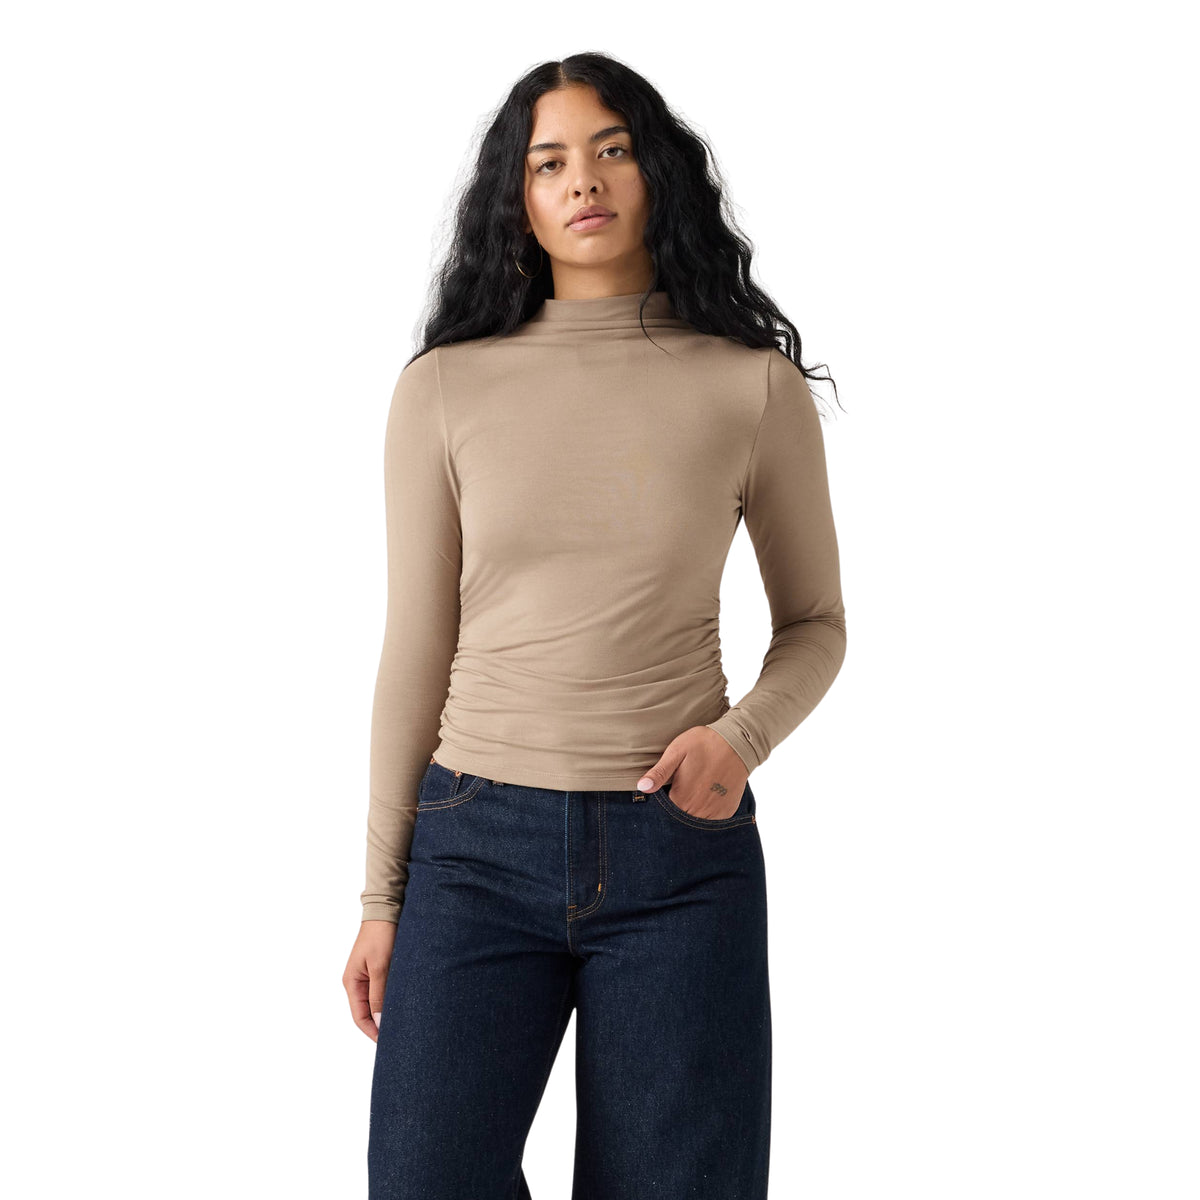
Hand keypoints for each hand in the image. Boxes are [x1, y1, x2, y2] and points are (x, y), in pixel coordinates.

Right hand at [343, 919, 397, 1041]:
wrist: (386, 909)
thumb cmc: (381, 935)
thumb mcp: (380, 967)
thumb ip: (379, 995)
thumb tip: (380, 1023)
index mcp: (352, 982)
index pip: (359, 1017)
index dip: (372, 1032)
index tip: (387, 1044)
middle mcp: (357, 981)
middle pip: (367, 1012)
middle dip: (380, 1026)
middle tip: (398, 1037)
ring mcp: (368, 975)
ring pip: (376, 1001)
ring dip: (387, 1012)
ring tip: (403, 1024)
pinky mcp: (379, 968)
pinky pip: (383, 990)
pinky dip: (391, 999)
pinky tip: (404, 1004)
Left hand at [636, 726, 749, 819]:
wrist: (737, 742)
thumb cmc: (703, 744)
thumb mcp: (676, 752)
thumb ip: (659, 773)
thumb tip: (642, 787)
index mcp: (681, 798)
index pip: (664, 815)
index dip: (660, 808)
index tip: (663, 795)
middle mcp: (697, 810)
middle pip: (679, 822)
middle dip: (674, 815)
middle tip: (679, 793)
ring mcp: (714, 814)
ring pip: (696, 824)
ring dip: (691, 814)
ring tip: (691, 797)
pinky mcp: (726, 812)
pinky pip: (712, 822)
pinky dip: (706, 815)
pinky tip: (704, 800)